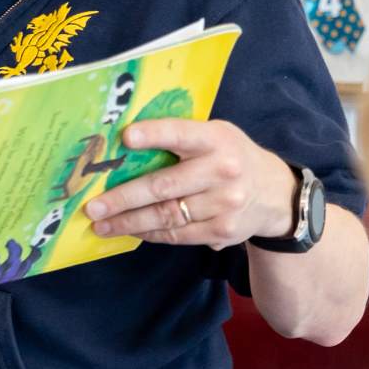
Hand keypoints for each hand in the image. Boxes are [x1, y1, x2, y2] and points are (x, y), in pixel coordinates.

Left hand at [83, 119, 294, 247]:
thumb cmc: (230, 156)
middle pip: (164, 186)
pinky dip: (150, 233)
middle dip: (124, 198)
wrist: (276, 194)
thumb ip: (181, 137)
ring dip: (129, 222)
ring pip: (166, 215)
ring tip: (101, 224)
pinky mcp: (222, 231)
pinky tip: (130, 231)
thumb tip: (125, 144)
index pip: (181, 134)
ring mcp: (224, 205)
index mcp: (217, 139)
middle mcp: (222, 171)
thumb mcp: (216, 134)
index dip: (154, 135)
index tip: (125, 137)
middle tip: (93, 206)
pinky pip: (177, 235)